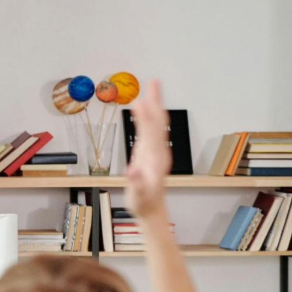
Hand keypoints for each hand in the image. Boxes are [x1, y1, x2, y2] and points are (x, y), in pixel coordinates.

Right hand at [125, 79, 170, 222]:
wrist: (152, 210)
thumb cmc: (144, 203)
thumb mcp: (139, 196)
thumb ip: (138, 183)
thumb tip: (133, 170)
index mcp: (155, 158)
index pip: (150, 132)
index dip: (145, 116)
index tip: (139, 101)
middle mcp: (159, 150)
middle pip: (158, 121)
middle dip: (156, 101)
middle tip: (154, 81)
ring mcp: (156, 150)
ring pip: (156, 123)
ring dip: (154, 105)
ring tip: (151, 88)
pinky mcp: (151, 152)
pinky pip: (151, 130)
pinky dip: (148, 116)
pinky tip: (144, 110)